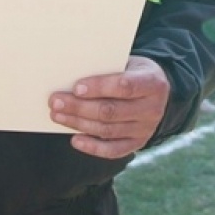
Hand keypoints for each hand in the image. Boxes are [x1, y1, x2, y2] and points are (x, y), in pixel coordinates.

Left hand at [50, 55, 170, 158]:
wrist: (158, 91)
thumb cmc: (134, 72)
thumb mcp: (129, 63)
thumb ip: (108, 70)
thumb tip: (73, 78)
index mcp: (153, 83)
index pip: (125, 86)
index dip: (99, 87)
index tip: (76, 87)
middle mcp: (152, 109)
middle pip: (111, 111)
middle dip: (80, 107)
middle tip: (56, 102)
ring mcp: (145, 129)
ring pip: (108, 130)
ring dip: (79, 124)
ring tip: (58, 116)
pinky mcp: (137, 143)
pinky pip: (113, 150)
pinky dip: (92, 147)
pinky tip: (75, 139)